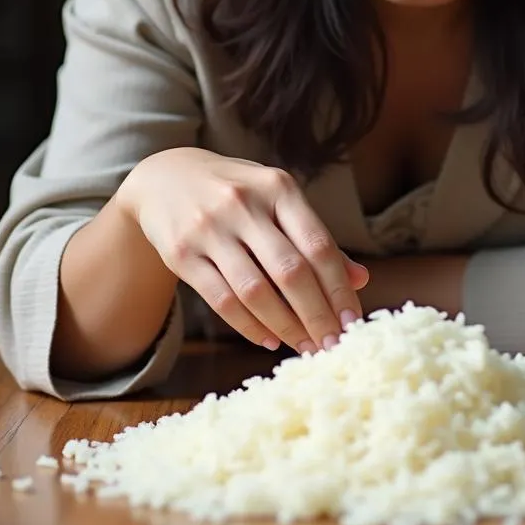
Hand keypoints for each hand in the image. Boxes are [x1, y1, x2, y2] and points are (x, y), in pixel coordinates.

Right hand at [117, 147, 368, 353]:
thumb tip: (360, 280)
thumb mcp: (276, 199)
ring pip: (255, 291)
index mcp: (277, 187)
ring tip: (305, 347)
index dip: (339, 288)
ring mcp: (209, 228)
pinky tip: (270, 340)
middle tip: (333, 345)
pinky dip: (249, 327)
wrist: (164, 177)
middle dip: (317, 315)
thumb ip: (314, 236)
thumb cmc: (237, 191)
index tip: (353, 323)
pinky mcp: (181, 253)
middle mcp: (244, 204)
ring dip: (286, 327)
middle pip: (290, 272)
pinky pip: (221, 300)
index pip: (318, 244)